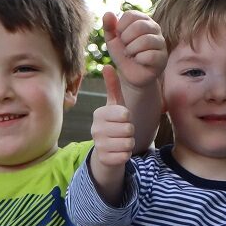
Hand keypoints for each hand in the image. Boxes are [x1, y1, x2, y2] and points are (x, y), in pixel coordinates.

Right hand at [91, 67, 136, 190]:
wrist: (106, 151)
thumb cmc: (114, 124)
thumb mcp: (115, 105)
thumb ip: (113, 86)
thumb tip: (107, 65)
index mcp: (99, 113)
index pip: (126, 114)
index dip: (129, 118)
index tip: (121, 120)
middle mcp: (95, 129)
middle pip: (129, 129)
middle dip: (130, 132)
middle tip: (122, 132)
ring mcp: (98, 145)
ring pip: (129, 143)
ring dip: (129, 143)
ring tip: (121, 141)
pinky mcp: (104, 159)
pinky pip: (126, 155)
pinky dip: (126, 155)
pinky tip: (118, 152)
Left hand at [103, 10, 166, 89]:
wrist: (131, 74)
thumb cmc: (123, 53)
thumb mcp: (112, 40)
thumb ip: (109, 26)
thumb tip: (108, 13)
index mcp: (142, 20)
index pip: (131, 15)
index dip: (120, 27)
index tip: (120, 36)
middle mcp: (154, 28)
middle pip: (140, 26)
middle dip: (126, 39)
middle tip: (126, 47)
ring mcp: (160, 42)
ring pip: (146, 40)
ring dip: (132, 50)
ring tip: (131, 54)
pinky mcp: (162, 57)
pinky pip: (150, 55)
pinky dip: (139, 59)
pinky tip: (138, 61)